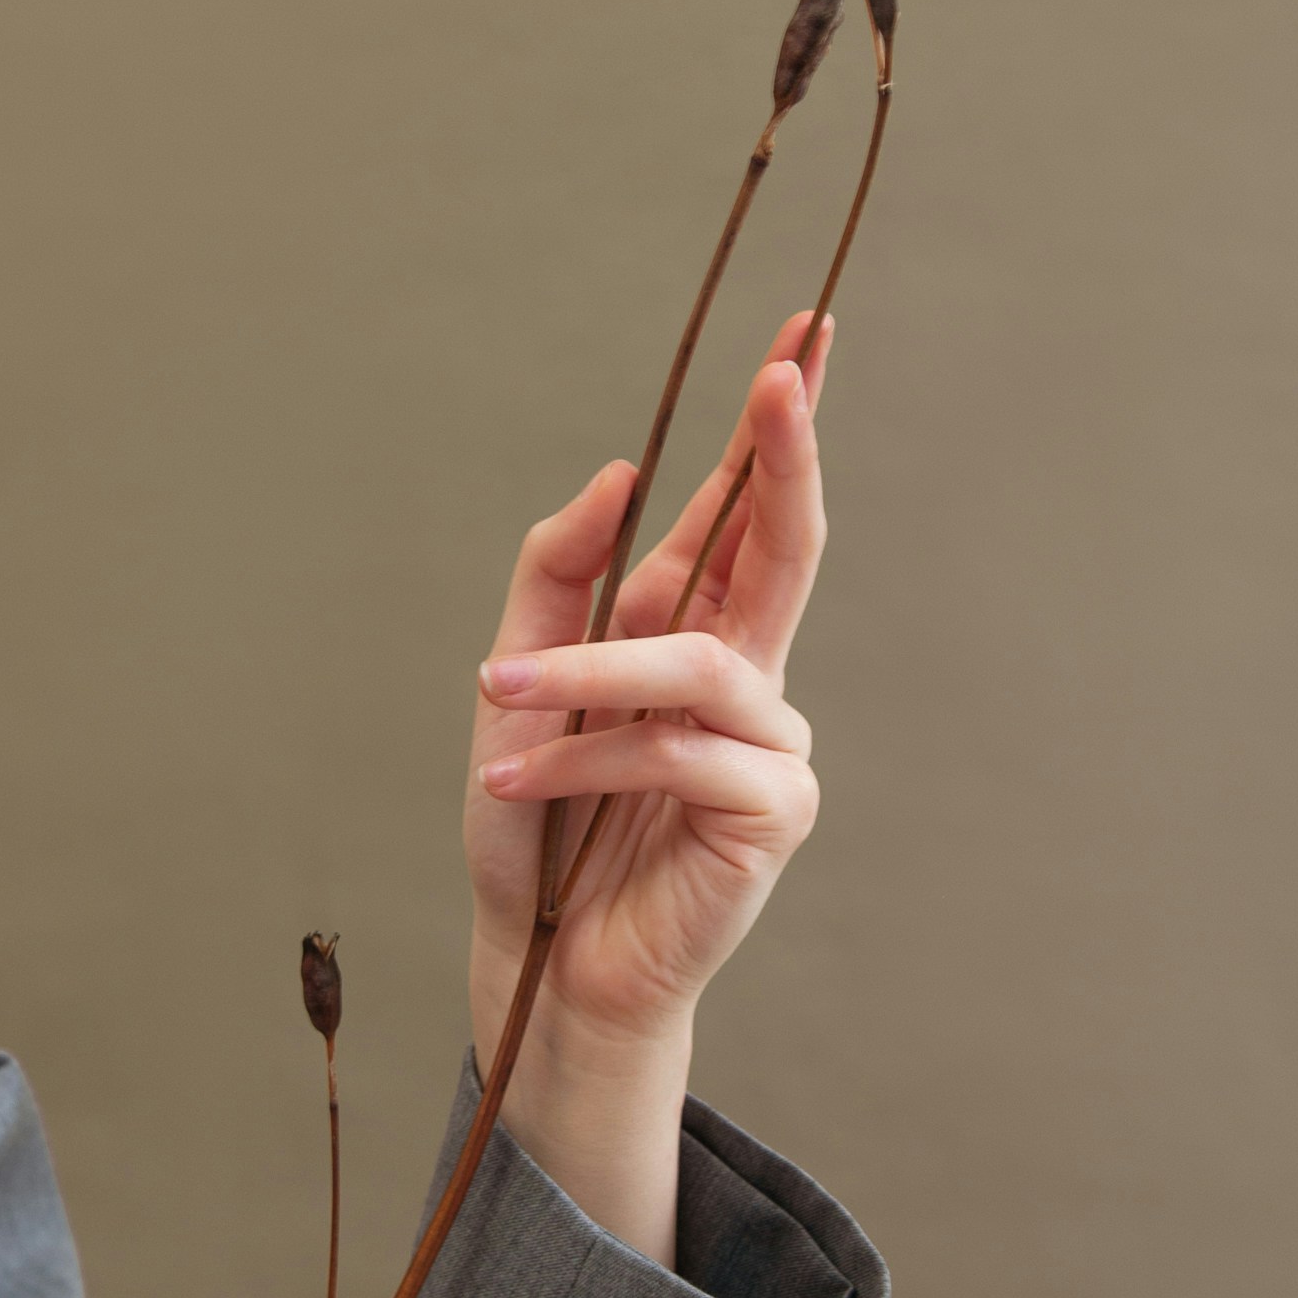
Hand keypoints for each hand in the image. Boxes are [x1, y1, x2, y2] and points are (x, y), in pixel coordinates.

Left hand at [464, 311, 832, 1260]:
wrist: (537, 959)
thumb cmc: (536, 825)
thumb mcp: (514, 680)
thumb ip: (560, 575)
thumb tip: (623, 475)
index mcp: (695, 634)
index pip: (747, 515)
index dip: (777, 429)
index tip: (803, 338)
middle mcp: (746, 681)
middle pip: (787, 548)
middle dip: (787, 457)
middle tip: (787, 372)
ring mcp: (766, 750)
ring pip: (699, 666)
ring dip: (590, 678)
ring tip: (495, 703)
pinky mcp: (766, 818)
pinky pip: (681, 757)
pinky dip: (589, 761)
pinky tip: (519, 779)